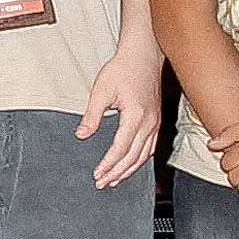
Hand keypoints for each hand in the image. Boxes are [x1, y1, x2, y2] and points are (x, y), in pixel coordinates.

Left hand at [77, 52, 165, 188]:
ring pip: (144, 155)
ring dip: (129, 170)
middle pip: (133, 157)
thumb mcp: (101, 90)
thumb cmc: (122, 69)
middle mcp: (149, 123)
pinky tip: (130, 164)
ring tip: (115, 180)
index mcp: (136, 116)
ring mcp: (155, 123)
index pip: (120, 149)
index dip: (108, 164)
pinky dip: (139, 160)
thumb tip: (82, 135)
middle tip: (102, 183)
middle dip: (117, 173)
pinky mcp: (156, 120)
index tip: (97, 174)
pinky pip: (150, 147)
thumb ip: (92, 115)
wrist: (143, 54)